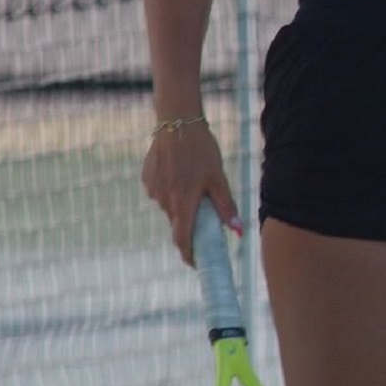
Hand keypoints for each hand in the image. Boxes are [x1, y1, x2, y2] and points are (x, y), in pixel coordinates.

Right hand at [140, 120, 239, 266]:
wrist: (177, 123)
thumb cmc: (202, 150)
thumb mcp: (219, 178)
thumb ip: (226, 207)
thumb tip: (238, 232)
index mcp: (183, 202)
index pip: (182, 239)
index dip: (189, 254)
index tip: (196, 263)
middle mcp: (164, 200)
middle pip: (177, 223)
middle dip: (189, 226)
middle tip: (204, 218)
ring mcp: (153, 190)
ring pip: (169, 207)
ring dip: (181, 205)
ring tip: (194, 184)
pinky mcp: (147, 179)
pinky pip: (161, 193)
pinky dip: (171, 191)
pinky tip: (180, 173)